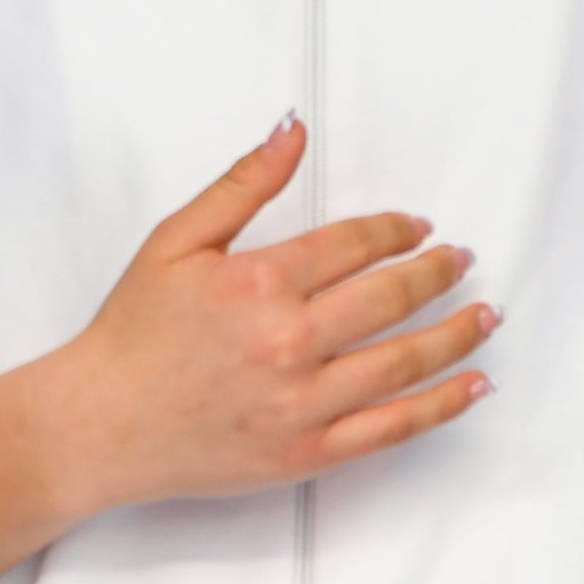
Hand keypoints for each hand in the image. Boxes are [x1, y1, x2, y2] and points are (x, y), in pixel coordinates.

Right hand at [68, 112, 497, 512]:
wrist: (98, 425)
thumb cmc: (133, 333)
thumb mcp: (176, 240)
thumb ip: (243, 184)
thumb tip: (293, 129)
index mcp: (260, 282)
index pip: (355, 245)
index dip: (397, 232)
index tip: (418, 228)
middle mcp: (289, 342)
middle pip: (392, 299)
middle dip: (437, 274)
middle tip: (462, 261)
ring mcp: (302, 404)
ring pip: (405, 363)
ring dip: (458, 335)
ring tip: (485, 315)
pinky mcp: (307, 454)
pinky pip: (392, 429)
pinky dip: (442, 406)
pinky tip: (474, 385)